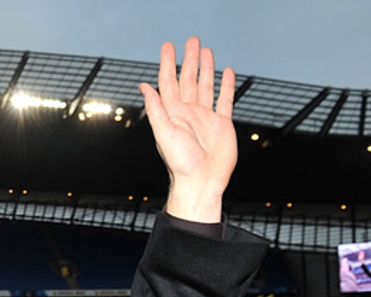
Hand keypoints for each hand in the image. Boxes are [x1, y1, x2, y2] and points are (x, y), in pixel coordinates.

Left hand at [140, 37, 235, 223]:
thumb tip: (143, 86)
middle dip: (189, 60)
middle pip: (189, 79)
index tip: (168, 46)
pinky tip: (227, 73)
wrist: (202, 182)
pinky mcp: (222, 124)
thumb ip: (156, 108)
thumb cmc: (180, 162)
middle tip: (192, 41)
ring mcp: (205, 117)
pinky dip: (226, 86)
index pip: (169, 82)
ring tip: (206, 51)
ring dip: (206, 68)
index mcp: (173, 113)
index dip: (168, 63)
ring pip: (206, 86)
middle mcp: (188, 113)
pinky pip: (224, 100)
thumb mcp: (164, 133)